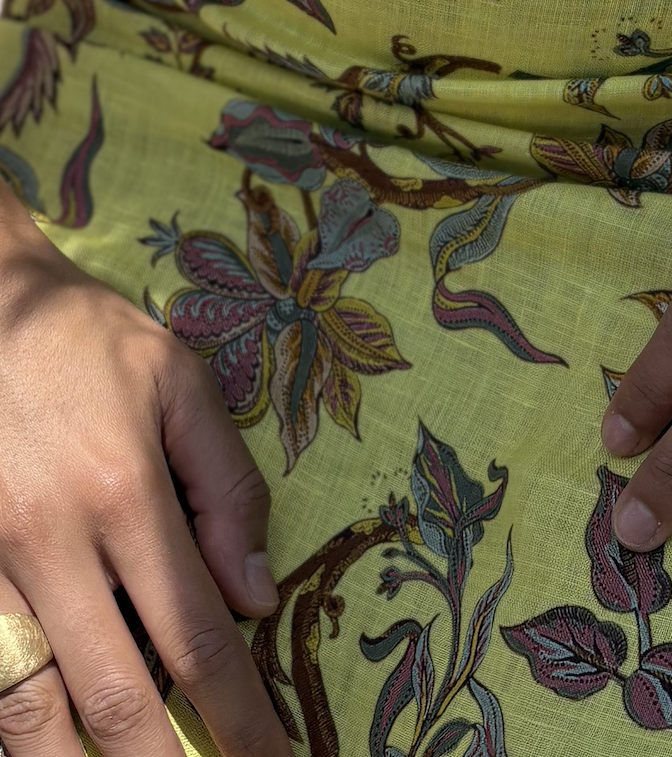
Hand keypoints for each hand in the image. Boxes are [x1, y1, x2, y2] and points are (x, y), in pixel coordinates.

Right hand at [0, 199, 290, 755]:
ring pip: (23, 709)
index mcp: (122, 495)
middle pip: (110, 697)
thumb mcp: (179, 387)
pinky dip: (10, 725)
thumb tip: (257, 595)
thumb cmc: (87, 343)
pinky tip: (46, 746)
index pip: (194, 637)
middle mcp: (44, 545)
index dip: (238, 715)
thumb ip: (226, 489)